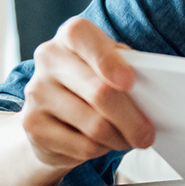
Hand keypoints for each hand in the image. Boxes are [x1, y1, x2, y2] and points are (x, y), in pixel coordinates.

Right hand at [19, 17, 153, 169]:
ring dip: (120, 138)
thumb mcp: (109, 66)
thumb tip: (152, 90)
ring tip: (130, 139)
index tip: (129, 82)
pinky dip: (102, 150)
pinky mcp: (33, 125)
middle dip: (131, 118)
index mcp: (71, 36)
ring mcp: (37, 92)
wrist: (51, 114)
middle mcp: (49, 58)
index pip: (83, 37)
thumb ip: (126, 68)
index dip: (108, 61)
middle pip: (98, 91)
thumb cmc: (91, 83)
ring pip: (94, 125)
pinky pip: (82, 146)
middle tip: (147, 134)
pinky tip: (104, 144)